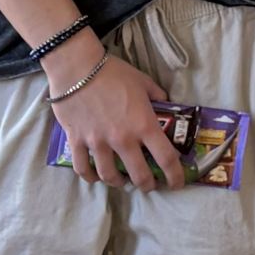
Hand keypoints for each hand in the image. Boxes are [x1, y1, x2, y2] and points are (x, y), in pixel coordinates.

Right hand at [43, 34, 186, 191]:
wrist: (78, 69)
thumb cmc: (114, 73)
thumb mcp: (143, 81)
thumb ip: (157, 96)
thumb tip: (166, 104)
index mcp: (144, 124)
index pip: (166, 158)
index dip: (174, 175)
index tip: (177, 183)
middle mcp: (122, 139)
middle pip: (139, 175)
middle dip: (148, 185)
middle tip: (150, 185)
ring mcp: (98, 143)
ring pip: (110, 176)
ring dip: (120, 183)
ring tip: (124, 182)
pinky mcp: (77, 142)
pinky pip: (83, 168)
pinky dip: (91, 177)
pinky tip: (97, 177)